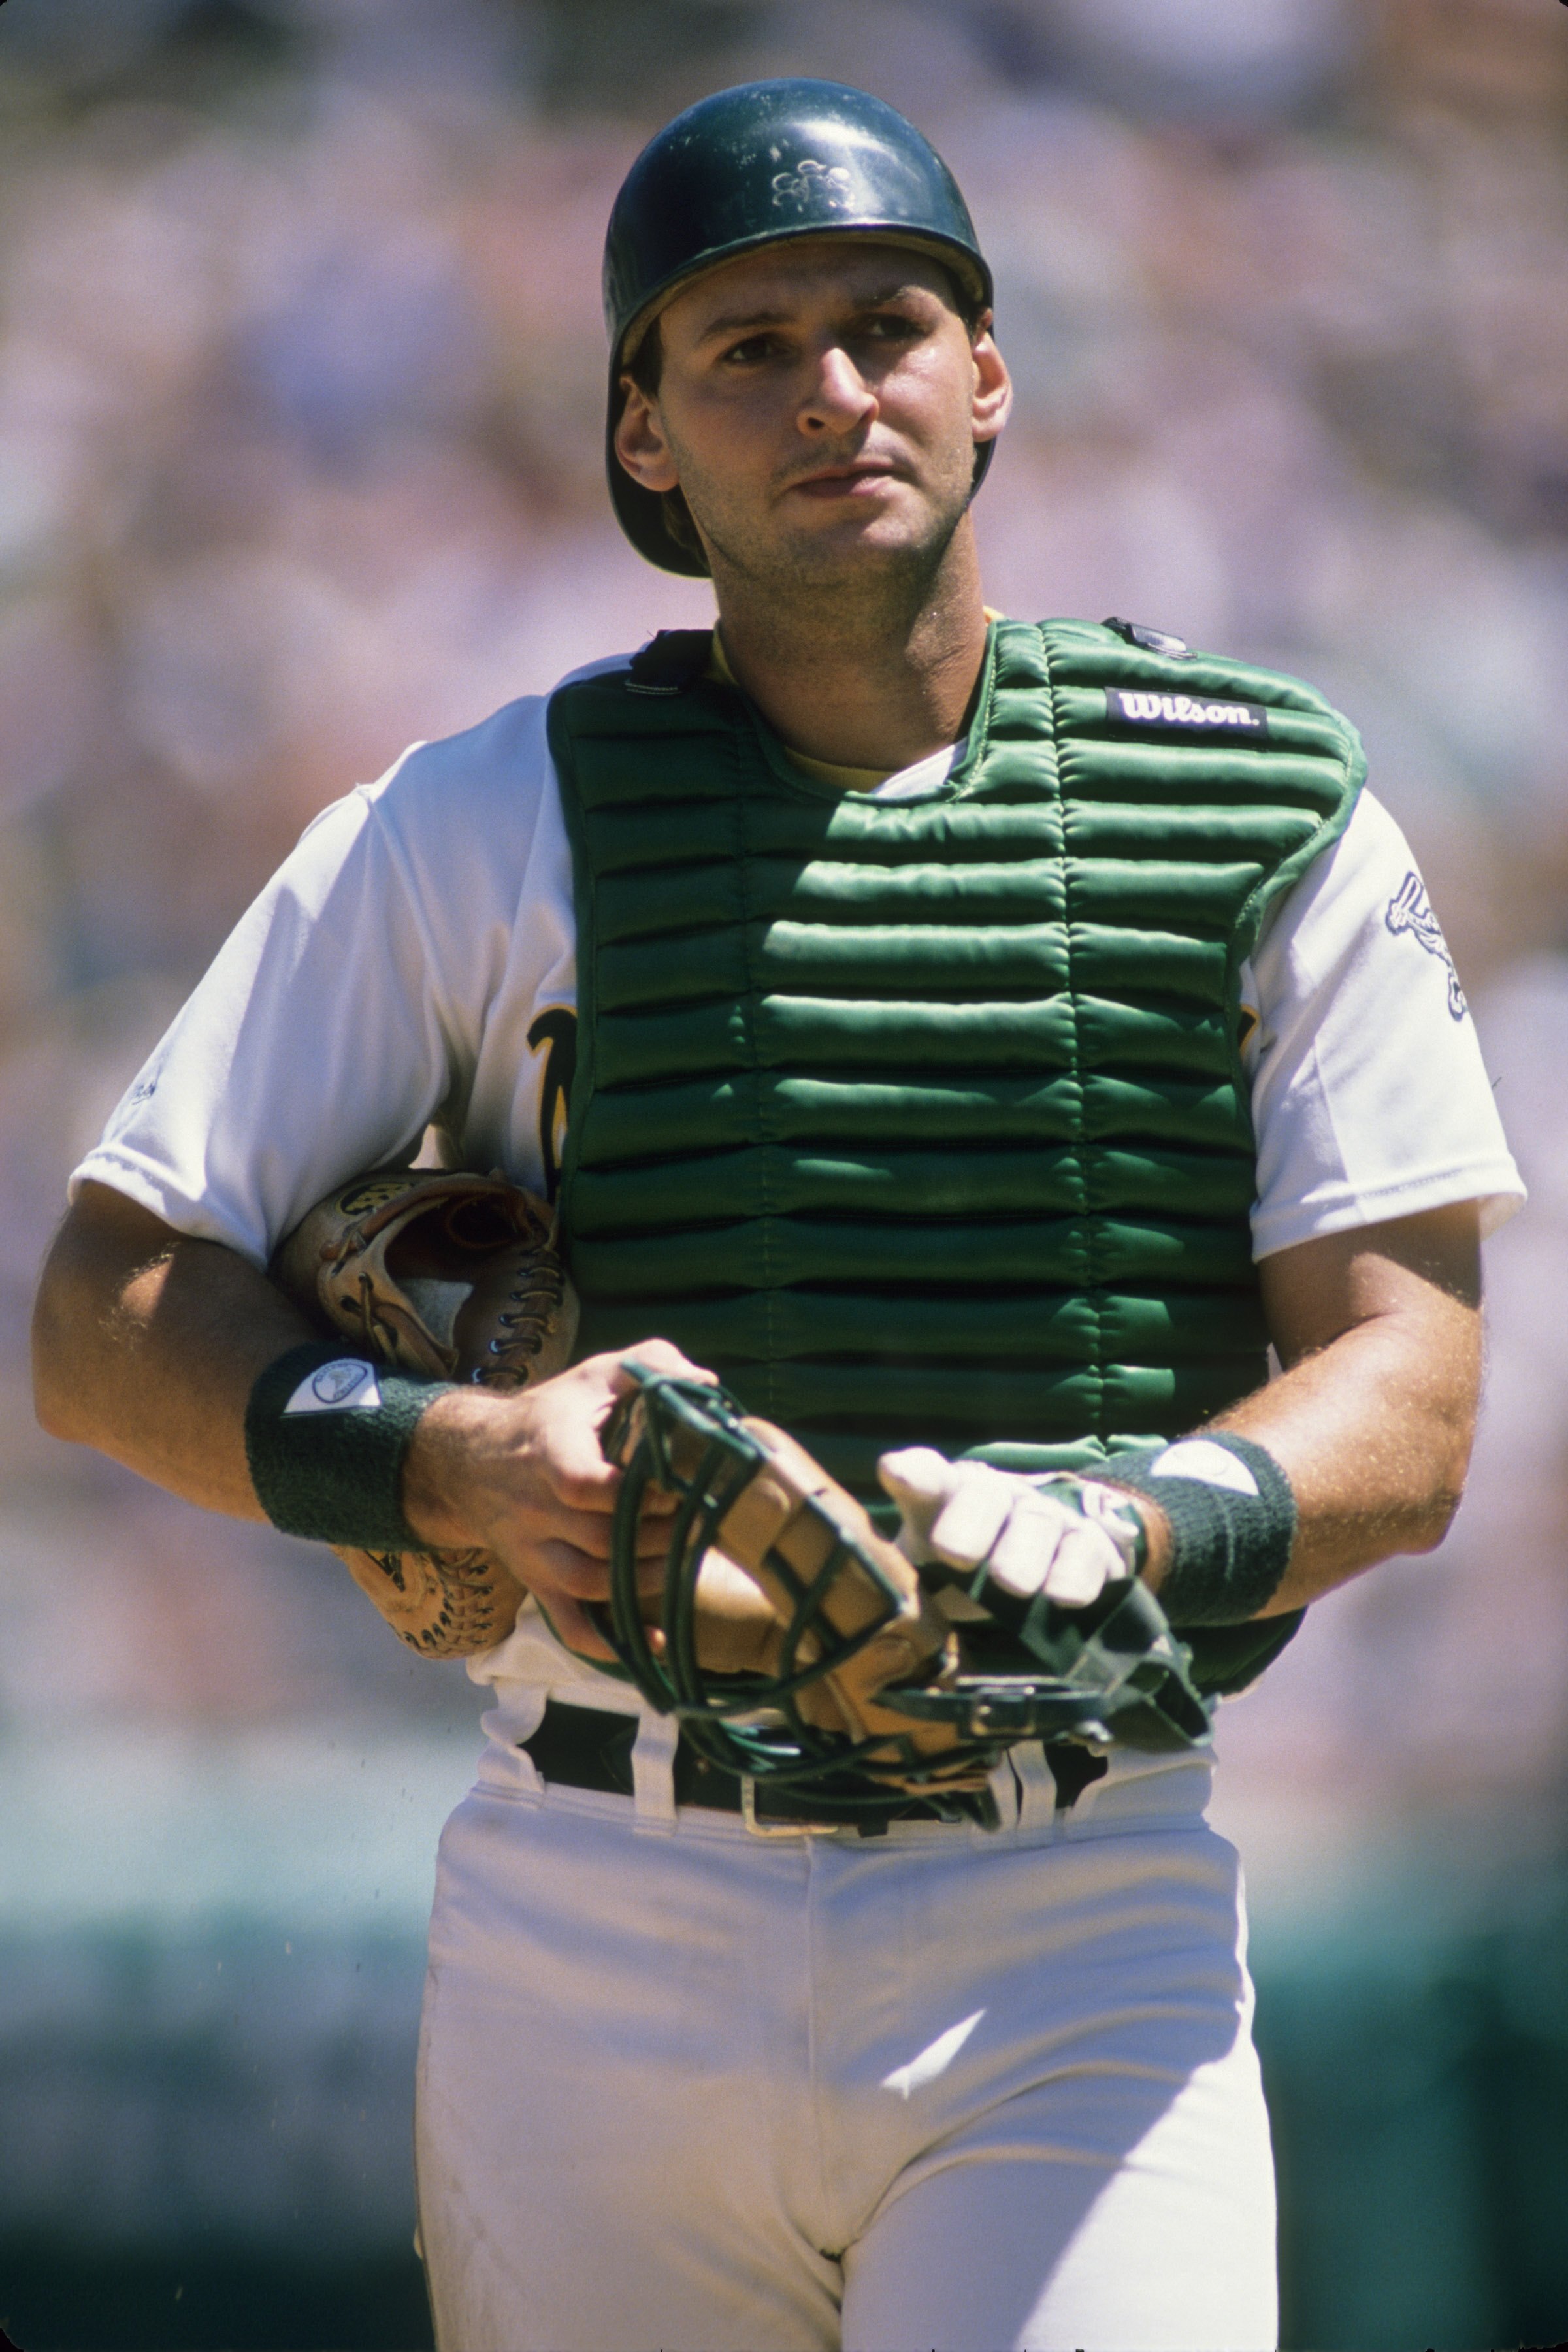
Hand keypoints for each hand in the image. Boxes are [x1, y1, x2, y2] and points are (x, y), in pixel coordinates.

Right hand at [402, 1338, 709, 1658]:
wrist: (475, 1459)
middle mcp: (535, 1506)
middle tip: (703, 1527)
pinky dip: (607, 1642)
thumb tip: (706, 1384)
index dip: (634, 1493)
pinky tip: (653, 1645)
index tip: (677, 1486)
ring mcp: (533, 1550)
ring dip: (643, 1581)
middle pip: (601, 1538)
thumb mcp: (596, 1376)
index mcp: (549, 1451)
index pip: (584, 1483)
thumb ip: (650, 1366)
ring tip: (687, 1567)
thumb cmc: (553, 1414)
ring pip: (590, 1581)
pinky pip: (567, 1621)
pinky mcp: (536, 1580)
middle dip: (658, 1537)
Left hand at [877, 1448, 1143, 1609]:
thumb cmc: (960, 1577)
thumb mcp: (920, 1575)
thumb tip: (861, 1606)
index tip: (895, 1475)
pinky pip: (1085, 1552)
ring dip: (1024, 1551)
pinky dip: (1074, 1573)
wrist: (1041, 1577)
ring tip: (1011, 1584)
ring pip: (1037, 1520)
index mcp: (945, 1501)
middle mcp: (997, 1499)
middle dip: (970, 1521)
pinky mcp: (1089, 1547)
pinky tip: (1062, 1596)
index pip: (926, 1479)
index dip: (912, 1475)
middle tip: (954, 1554)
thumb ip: (892, 1579)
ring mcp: (1046, 1518)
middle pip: (984, 1495)